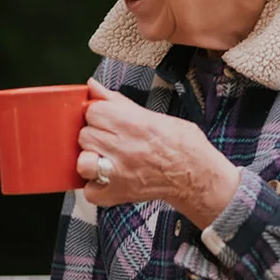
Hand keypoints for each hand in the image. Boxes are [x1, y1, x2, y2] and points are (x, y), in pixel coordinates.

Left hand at [75, 78, 239, 224]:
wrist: (197, 176)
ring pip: (82, 162)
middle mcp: (123, 147)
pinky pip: (90, 190)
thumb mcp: (151, 114)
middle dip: (95, 135)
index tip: (106, 118)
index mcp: (132, 123)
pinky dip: (96, 186)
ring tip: (105, 159)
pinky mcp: (118, 193)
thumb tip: (93, 86)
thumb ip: (117, 101)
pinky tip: (108, 178)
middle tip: (111, 139)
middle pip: (85, 135)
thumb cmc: (180, 143)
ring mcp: (118, 173)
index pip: (92, 111)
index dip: (98, 114)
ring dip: (91, 160)